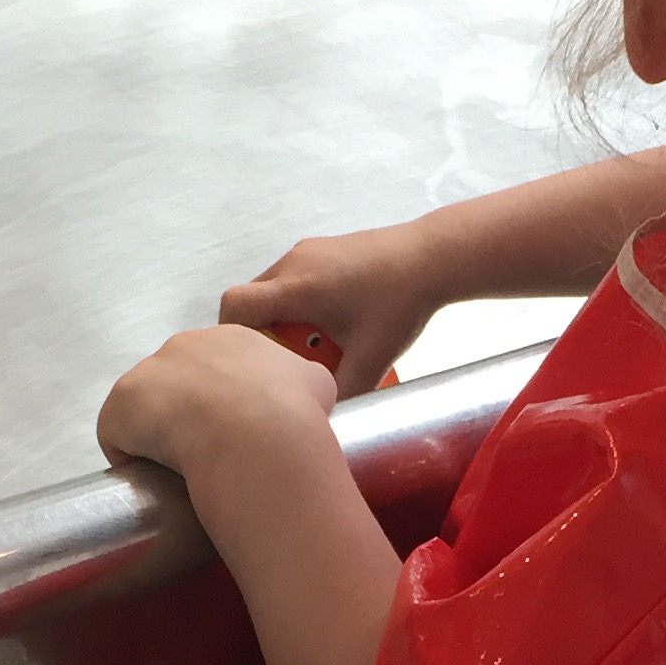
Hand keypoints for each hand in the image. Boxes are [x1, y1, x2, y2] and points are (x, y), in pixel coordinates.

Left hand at [98, 322, 337, 483]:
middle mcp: (187, 343)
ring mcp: (149, 372)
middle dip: (191, 414)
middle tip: (213, 450)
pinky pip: (121, 437)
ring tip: (183, 468)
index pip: (220, 366)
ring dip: (160, 434)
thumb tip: (307, 395)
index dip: (227, 401)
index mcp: (233, 338)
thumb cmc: (291, 409)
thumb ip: (306, 382)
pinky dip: (135, 458)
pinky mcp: (122, 405)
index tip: (238, 429)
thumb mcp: (318, 384)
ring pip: (147, 408)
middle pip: (180, 383)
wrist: (255, 430)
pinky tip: (156, 478)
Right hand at [219, 221, 440, 396]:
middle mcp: (293, 263)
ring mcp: (305, 251)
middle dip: (261, 334)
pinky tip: (330, 322)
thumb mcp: (371, 361)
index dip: (232, 336)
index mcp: (297, 288)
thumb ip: (339, 393)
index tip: (255, 361)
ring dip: (281, 319)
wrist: (433, 258)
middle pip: (249, 301)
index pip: (234, 307)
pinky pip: (290, 279)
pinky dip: (297, 304)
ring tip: (314, 342)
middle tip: (289, 360)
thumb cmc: (402, 305)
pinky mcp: (319, 249)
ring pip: (270, 290)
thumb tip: (317, 415)